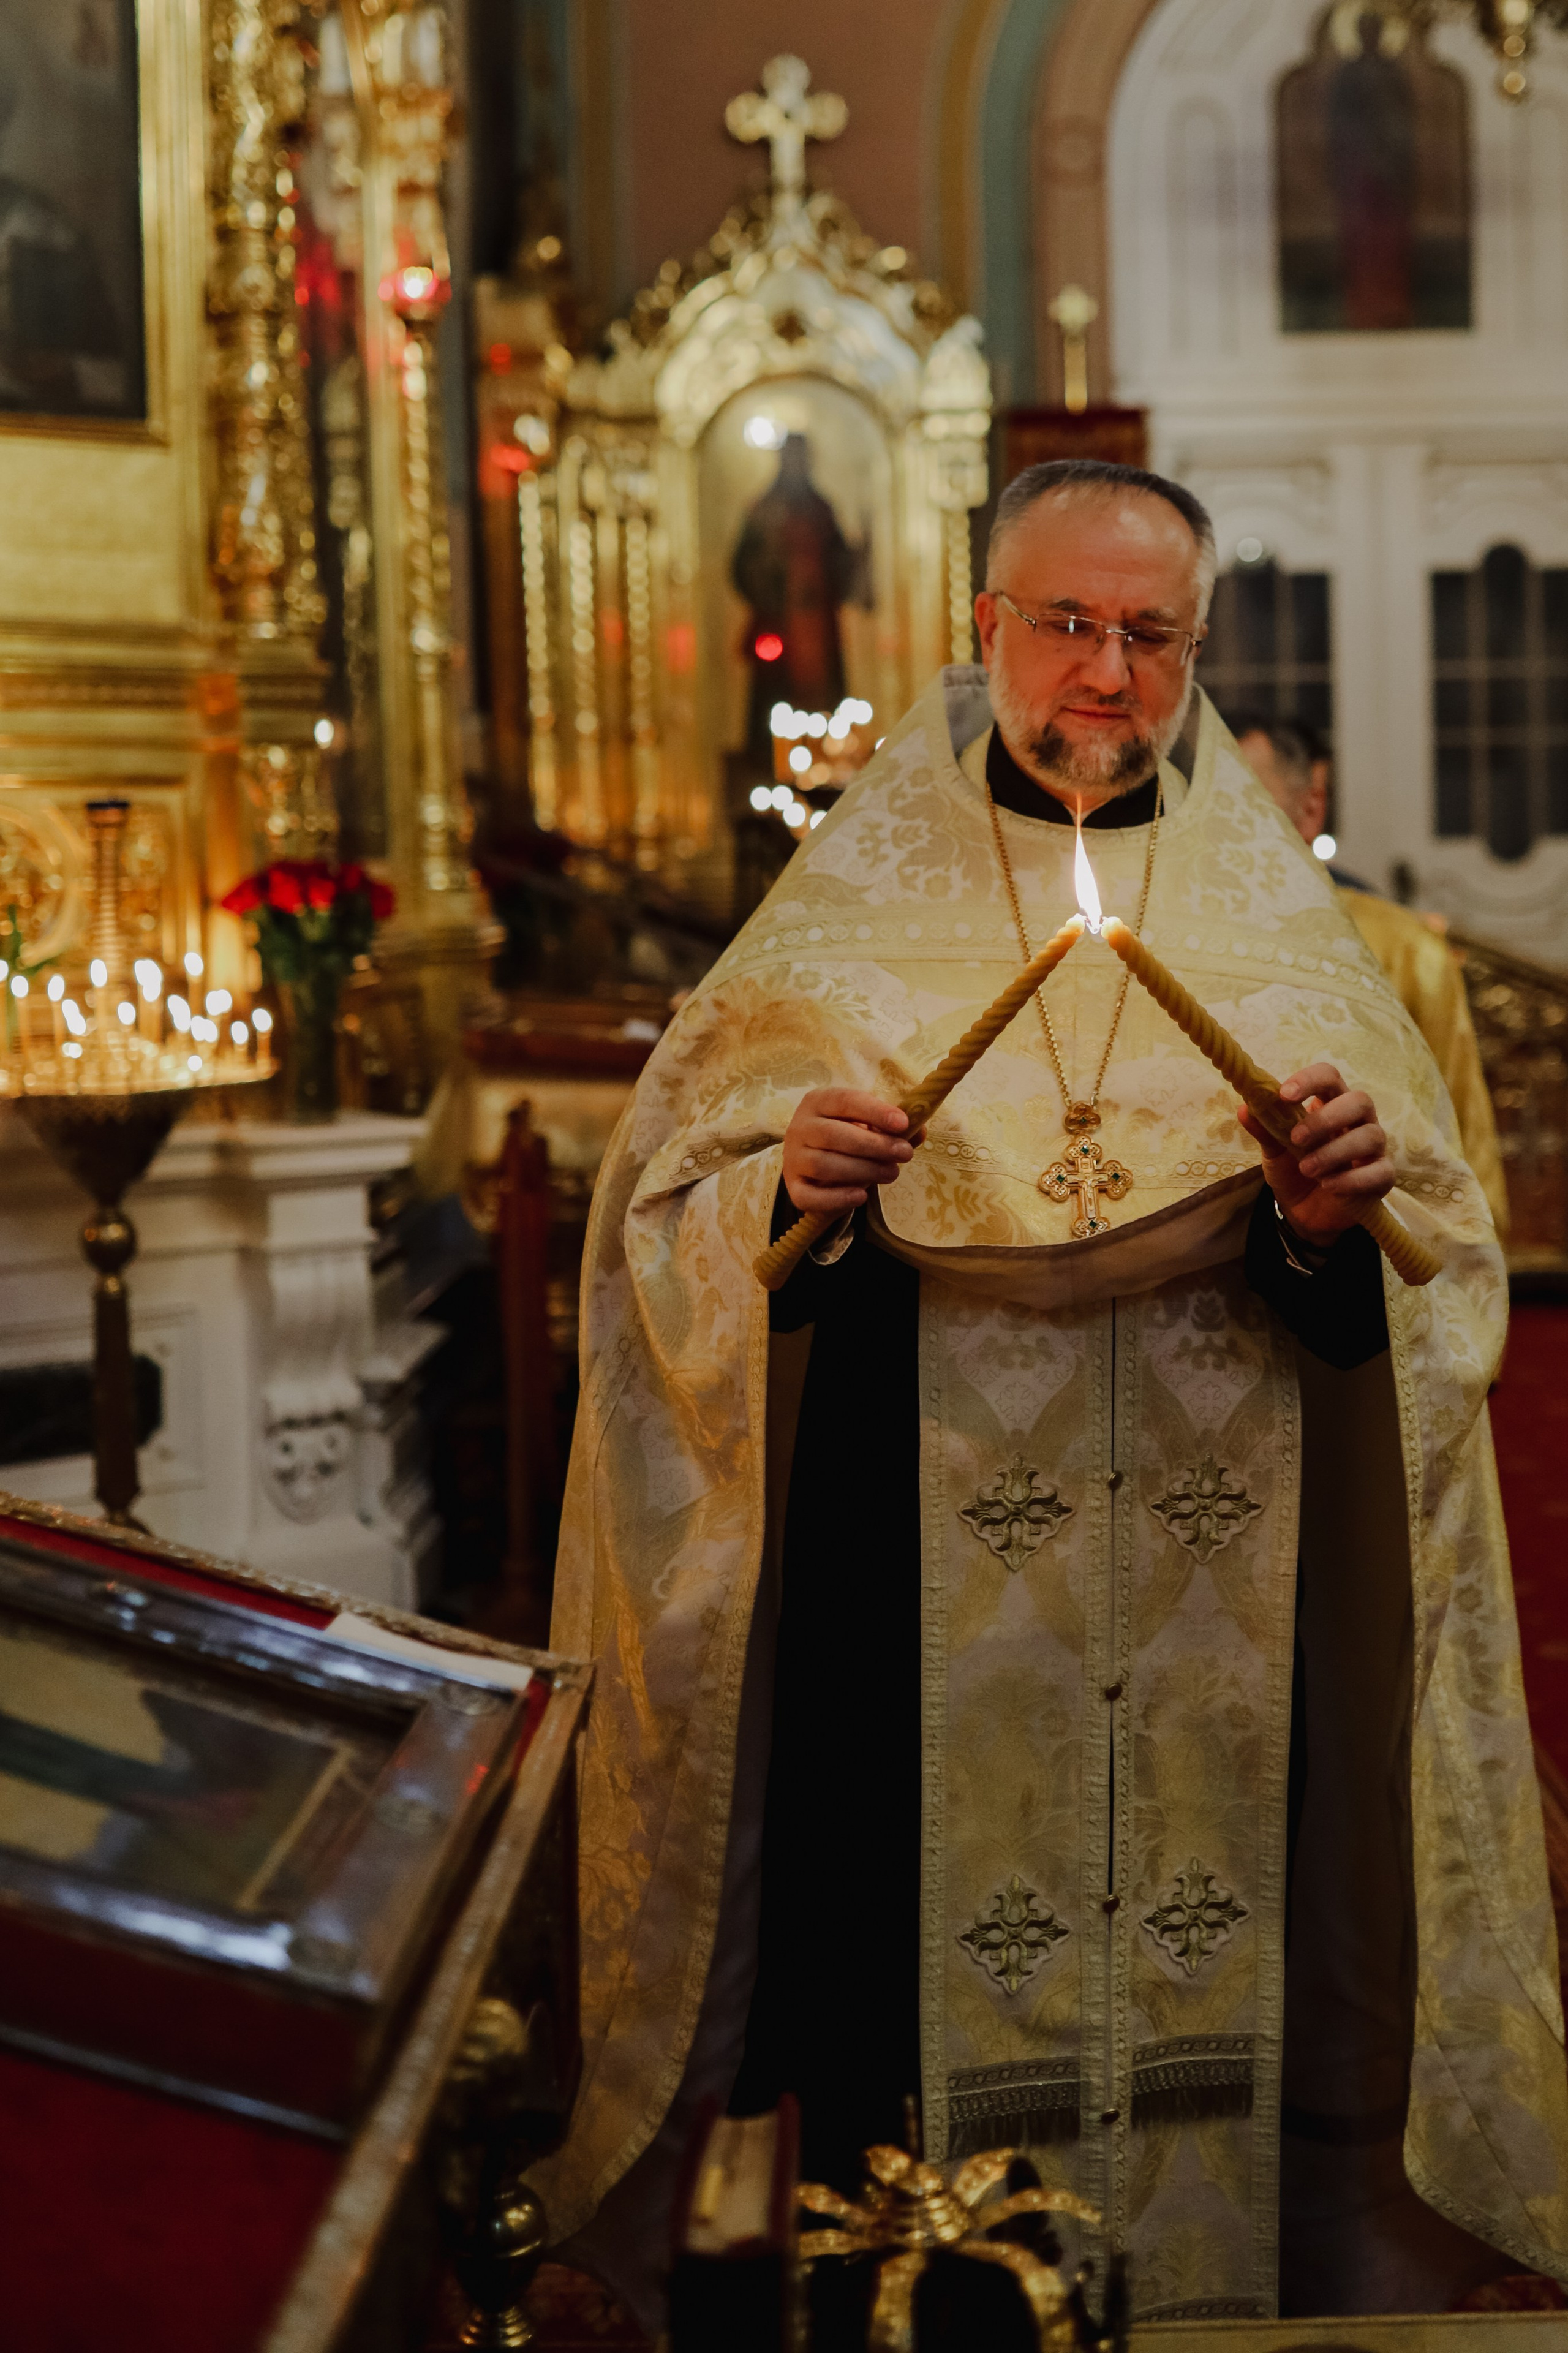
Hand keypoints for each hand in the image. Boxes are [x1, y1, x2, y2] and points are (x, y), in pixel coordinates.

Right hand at [782, 1087, 918, 1215]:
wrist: (812, 1160)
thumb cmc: (846, 1136)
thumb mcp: (867, 1124)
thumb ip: (893, 1127)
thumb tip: (920, 1132)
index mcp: (818, 1102)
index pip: (845, 1101)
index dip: (875, 1111)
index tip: (903, 1123)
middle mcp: (799, 1127)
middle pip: (833, 1135)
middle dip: (874, 1145)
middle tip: (904, 1154)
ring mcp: (793, 1159)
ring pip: (824, 1165)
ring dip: (862, 1170)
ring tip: (891, 1173)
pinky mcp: (793, 1188)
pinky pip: (810, 1196)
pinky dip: (837, 1198)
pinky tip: (861, 1197)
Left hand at [1236, 1061, 1393, 1248]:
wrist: (1306, 1213)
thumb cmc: (1294, 1171)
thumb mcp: (1274, 1152)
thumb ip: (1265, 1130)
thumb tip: (1246, 1108)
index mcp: (1330, 1104)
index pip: (1329, 1076)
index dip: (1310, 1080)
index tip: (1285, 1095)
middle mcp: (1358, 1121)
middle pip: (1359, 1101)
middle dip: (1326, 1118)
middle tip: (1297, 1139)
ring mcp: (1373, 1149)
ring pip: (1371, 1136)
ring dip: (1334, 1151)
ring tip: (1307, 1169)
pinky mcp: (1382, 1177)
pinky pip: (1380, 1172)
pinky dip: (1352, 1179)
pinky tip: (1328, 1185)